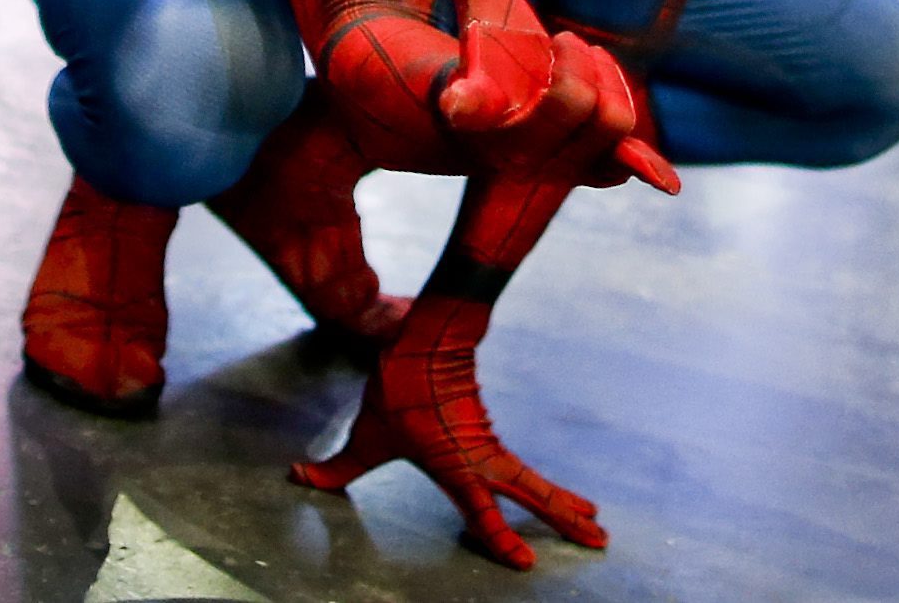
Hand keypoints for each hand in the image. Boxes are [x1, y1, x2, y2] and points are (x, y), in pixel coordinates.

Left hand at [293, 300, 607, 568]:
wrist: (429, 335)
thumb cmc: (398, 387)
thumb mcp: (364, 433)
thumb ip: (336, 466)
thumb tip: (299, 476)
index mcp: (455, 466)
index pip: (484, 513)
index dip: (501, 540)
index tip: (525, 562)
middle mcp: (480, 459)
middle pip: (532, 495)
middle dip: (565, 519)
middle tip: (599, 541)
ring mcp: (490, 444)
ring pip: (534, 481)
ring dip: (564, 502)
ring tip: (594, 521)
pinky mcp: (489, 433)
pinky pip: (523, 468)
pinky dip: (546, 486)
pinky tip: (558, 498)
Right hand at [410, 0, 680, 193]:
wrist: (497, 109)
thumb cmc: (488, 46)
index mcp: (470, 101)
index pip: (463, 104)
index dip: (466, 102)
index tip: (461, 98)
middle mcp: (508, 148)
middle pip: (575, 104)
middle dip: (581, 66)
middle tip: (565, 44)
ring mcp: (550, 165)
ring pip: (611, 124)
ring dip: (609, 86)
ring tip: (583, 69)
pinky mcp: (585, 170)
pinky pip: (622, 166)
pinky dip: (642, 167)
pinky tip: (663, 177)